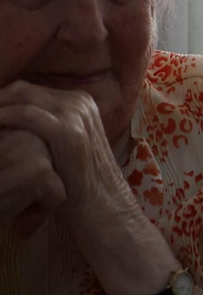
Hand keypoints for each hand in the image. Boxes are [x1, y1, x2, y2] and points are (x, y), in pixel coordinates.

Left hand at [0, 82, 139, 241]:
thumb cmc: (78, 181)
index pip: (29, 90)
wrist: (101, 205)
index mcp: (79, 102)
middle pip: (23, 89)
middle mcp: (79, 102)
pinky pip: (25, 115)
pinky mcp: (68, 133)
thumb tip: (12, 126)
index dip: (2, 101)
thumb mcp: (66, 146)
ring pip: (22, 96)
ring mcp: (75, 116)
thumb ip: (48, 128)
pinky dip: (2, 118)